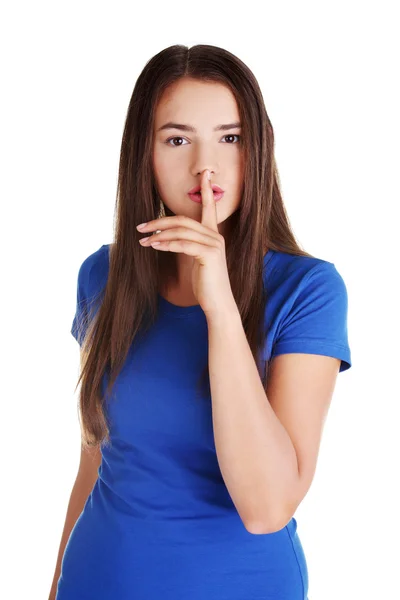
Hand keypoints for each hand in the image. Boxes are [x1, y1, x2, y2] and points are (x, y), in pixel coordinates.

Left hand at [136, 169, 236, 317]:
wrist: (218, 303)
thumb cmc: (206, 284)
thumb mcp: (195, 260)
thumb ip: (186, 244)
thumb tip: (164, 237)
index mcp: (213, 234)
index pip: (210, 207)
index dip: (207, 190)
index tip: (206, 174)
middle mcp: (215, 236)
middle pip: (183, 220)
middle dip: (159, 222)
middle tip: (140, 227)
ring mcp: (214, 244)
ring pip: (181, 231)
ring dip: (158, 234)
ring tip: (142, 241)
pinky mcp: (209, 255)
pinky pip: (182, 244)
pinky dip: (166, 244)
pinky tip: (154, 246)